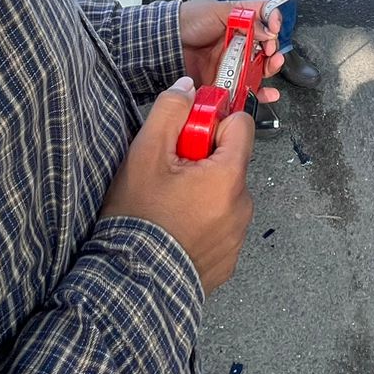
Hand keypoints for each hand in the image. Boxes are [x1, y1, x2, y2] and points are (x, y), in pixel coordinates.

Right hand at [100, 77, 254, 293]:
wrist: (130, 286)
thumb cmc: (139, 219)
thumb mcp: (144, 154)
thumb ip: (170, 111)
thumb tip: (188, 87)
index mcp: (229, 175)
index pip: (241, 125)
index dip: (212, 123)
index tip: (186, 137)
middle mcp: (243, 205)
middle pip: (230, 161)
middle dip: (203, 161)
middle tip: (169, 177)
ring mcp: (238, 236)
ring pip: (225, 194)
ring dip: (203, 193)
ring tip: (168, 208)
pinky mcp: (228, 260)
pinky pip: (221, 226)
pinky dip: (203, 224)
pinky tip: (174, 232)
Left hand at [178, 0, 283, 100]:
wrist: (165, 42)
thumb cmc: (187, 21)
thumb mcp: (217, 10)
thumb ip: (245, 18)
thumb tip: (267, 30)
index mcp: (239, 21)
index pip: (264, 20)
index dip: (273, 23)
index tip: (273, 29)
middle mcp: (238, 42)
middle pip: (265, 48)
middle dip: (273, 50)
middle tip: (270, 52)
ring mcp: (232, 63)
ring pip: (258, 69)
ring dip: (269, 69)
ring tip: (270, 67)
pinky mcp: (224, 81)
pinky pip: (244, 89)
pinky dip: (258, 93)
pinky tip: (267, 92)